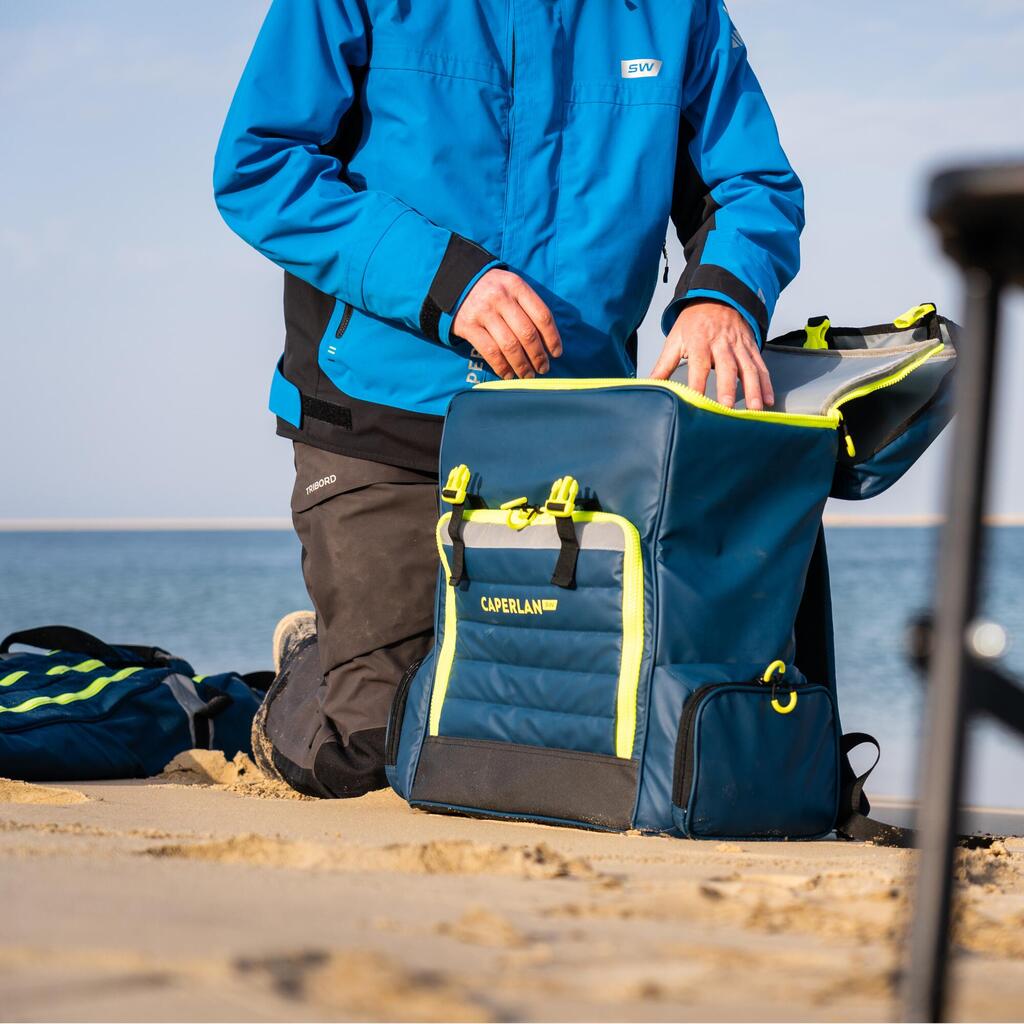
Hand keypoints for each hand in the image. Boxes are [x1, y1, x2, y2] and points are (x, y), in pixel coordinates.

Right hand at [452, 269, 561, 378]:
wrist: (457, 283)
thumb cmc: (494, 290)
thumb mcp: (512, 288)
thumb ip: (529, 308)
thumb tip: (547, 342)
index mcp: (516, 286)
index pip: (542, 315)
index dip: (552, 338)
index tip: (556, 353)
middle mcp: (501, 298)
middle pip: (527, 333)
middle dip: (538, 356)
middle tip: (543, 368)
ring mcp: (483, 312)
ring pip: (509, 345)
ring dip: (522, 365)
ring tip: (528, 375)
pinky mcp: (469, 326)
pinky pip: (490, 352)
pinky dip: (502, 367)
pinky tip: (509, 374)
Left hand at [651, 300, 773, 409]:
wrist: (718, 297)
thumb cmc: (693, 322)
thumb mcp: (674, 339)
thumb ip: (663, 365)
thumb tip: (649, 385)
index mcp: (700, 341)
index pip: (698, 364)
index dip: (697, 383)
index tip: (697, 400)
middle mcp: (721, 343)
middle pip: (726, 366)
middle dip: (728, 387)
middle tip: (727, 407)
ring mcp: (739, 346)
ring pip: (748, 368)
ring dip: (753, 389)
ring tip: (754, 408)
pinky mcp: (751, 348)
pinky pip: (761, 366)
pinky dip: (766, 384)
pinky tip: (768, 400)